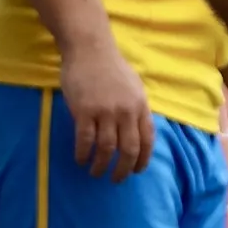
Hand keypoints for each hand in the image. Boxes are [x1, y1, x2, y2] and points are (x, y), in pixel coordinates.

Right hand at [59, 42, 155, 181]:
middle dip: (123, 170)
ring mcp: (105, 111)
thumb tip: (137, 131)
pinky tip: (80, 159)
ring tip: (95, 172)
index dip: (142, 160)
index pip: (147, 140)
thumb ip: (136, 108)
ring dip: (101, 165)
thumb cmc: (110, 66)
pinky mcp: (84, 111)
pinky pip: (85, 140)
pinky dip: (83, 153)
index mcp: (140, 106)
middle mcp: (126, 111)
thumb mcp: (133, 86)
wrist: (89, 48)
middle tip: (115, 180)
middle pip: (129, 150)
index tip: (135, 171)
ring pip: (107, 148)